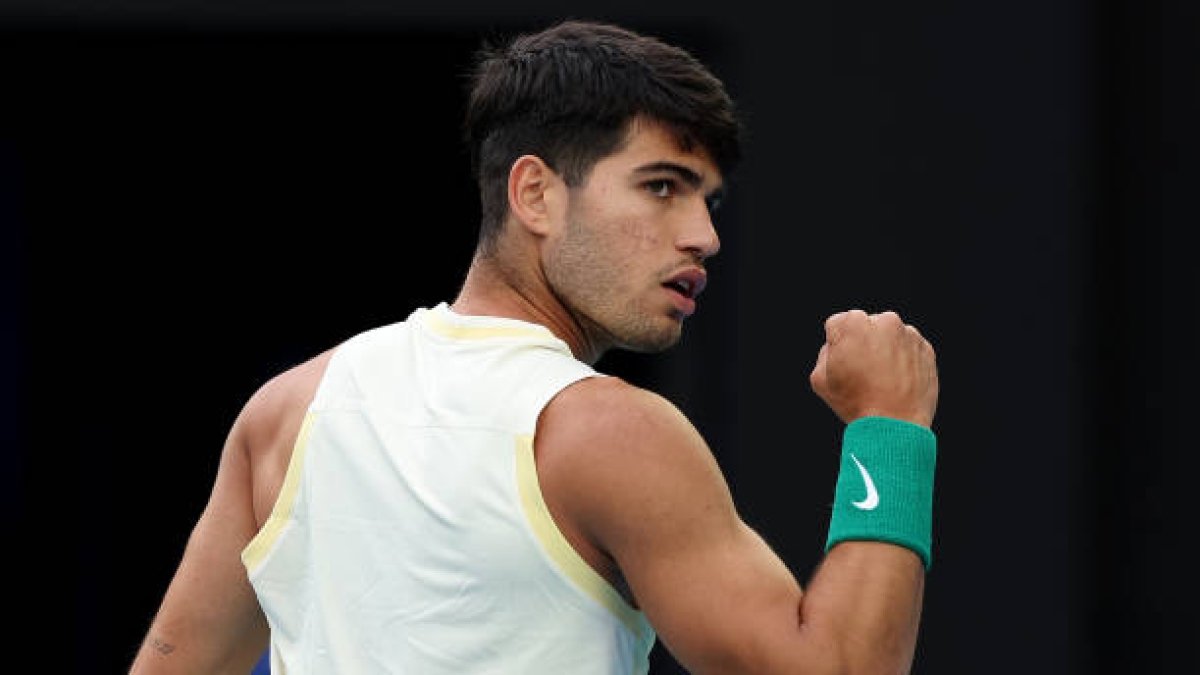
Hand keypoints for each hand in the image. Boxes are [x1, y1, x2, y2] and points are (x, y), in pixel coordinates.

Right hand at [809, 309, 938, 427]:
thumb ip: (825, 352)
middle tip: (863, 373)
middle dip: (863, 343)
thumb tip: (837, 347)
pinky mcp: (926, 349)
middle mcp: (884, 320)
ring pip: (889, 336)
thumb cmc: (855, 402)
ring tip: (882, 380)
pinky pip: (909, 349)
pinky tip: (897, 382)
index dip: (837, 346)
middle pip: (866, 326)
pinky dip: (903, 360)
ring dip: (884, 350)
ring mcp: (908, 334)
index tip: (844, 364)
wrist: (895, 425)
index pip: (838, 325)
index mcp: (853, 322)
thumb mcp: (819, 379)